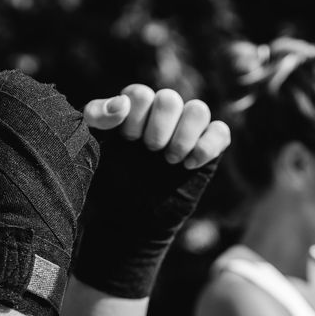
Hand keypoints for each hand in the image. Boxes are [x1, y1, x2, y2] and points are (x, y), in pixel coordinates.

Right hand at [0, 71, 99, 315]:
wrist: (22, 230)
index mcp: (11, 85)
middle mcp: (50, 97)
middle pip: (13, 100)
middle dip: (1, 121)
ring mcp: (75, 123)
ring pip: (39, 121)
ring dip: (26, 137)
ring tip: (16, 169)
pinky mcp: (90, 150)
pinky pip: (62, 143)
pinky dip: (51, 155)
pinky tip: (38, 177)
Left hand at [72, 85, 230, 297]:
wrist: (130, 222)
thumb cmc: (111, 183)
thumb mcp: (93, 148)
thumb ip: (97, 118)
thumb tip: (121, 104)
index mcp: (134, 111)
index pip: (141, 93)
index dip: (135, 115)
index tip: (127, 140)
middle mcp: (162, 117)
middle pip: (170, 99)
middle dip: (159, 127)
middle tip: (150, 151)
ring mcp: (187, 133)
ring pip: (199, 110)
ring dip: (184, 134)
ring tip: (170, 160)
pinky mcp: (207, 152)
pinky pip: (221, 131)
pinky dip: (208, 145)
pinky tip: (189, 165)